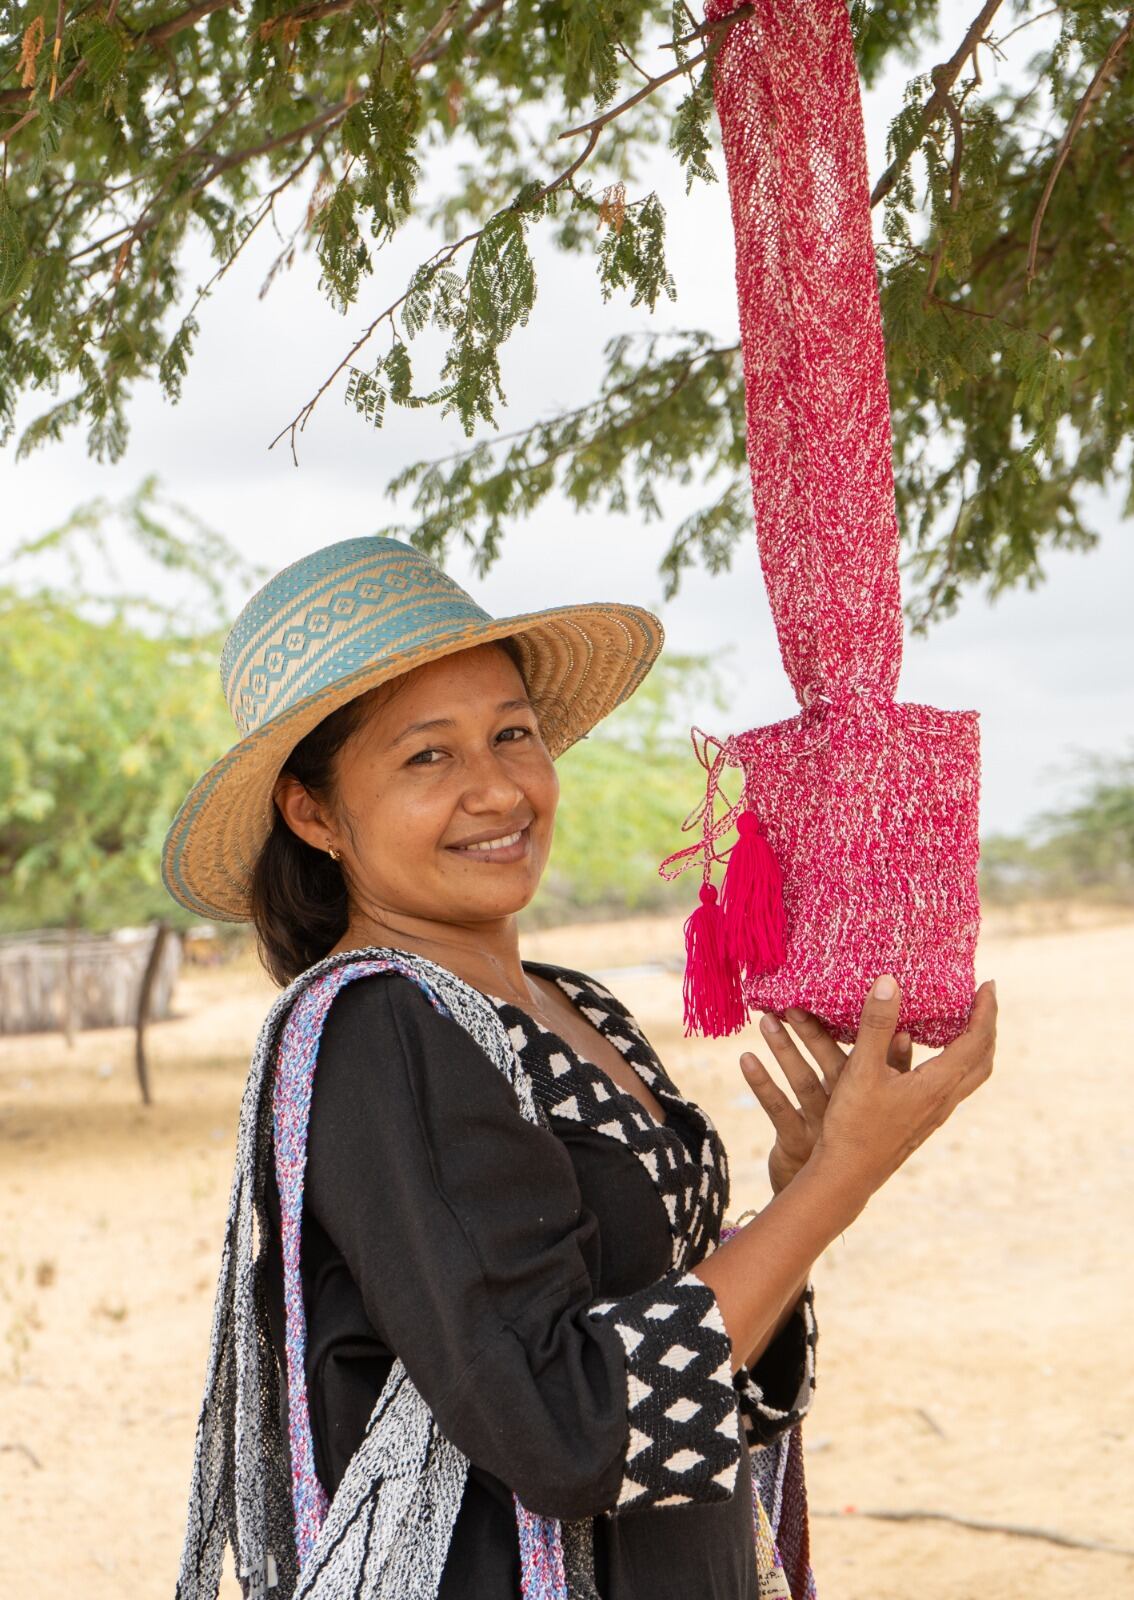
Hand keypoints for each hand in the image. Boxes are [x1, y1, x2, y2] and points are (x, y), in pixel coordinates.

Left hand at [741, 1009, 912, 1194]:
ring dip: (785, 1050)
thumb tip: (906, 1029)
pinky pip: (778, 1109)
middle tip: (794, 1002)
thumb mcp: (875, 1094)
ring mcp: (823, 1126)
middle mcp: (849, 1110)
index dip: (872, 1031)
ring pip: (804, 1083)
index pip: (876, 1059)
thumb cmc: (855, 1128)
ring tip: (766, 1020)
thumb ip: (892, 1062)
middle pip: (834, 1066)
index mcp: (873, 1094)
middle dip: (815, 1033)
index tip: (862, 998)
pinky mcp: (796, 1141)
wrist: (829, 1189)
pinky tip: (746, 1059)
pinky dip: (762, 1084)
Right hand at [814, 975, 996, 1205]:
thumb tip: (890, 981)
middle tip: (982, 1001)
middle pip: (983, 1060)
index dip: (987, 1010)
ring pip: (969, 1075)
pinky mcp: (920, 1121)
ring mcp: (934, 1114)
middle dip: (987, 1027)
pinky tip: (922, 1055)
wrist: (847, 1176)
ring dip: (972, 1046)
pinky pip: (949, 1085)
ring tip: (961, 1022)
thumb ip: (876, 1025)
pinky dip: (951, 1062)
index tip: (988, 984)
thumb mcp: (861, 1069)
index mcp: (938, 1085)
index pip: (977, 1041)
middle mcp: (944, 1100)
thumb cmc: (853, 1124)